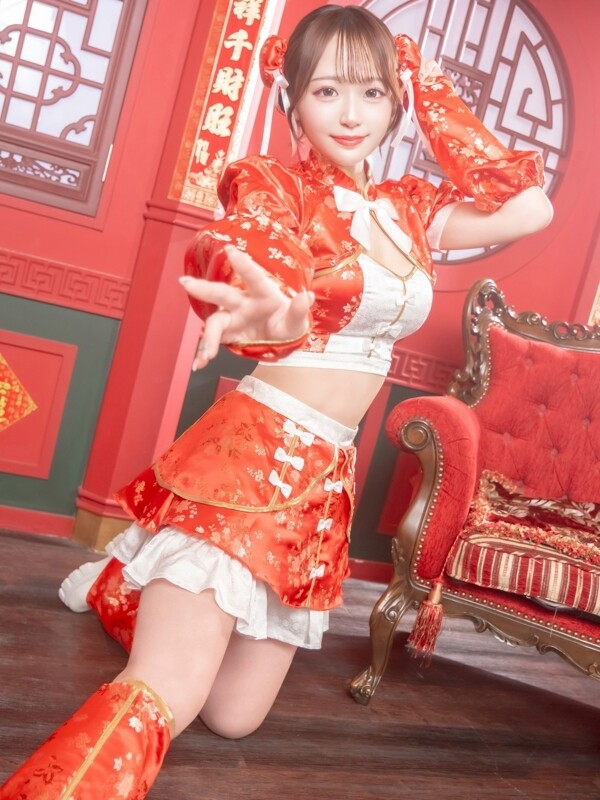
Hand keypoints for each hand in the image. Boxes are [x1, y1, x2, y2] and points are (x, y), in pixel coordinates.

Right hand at [180, 245, 313, 369]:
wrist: (280, 339)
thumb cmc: (288, 324)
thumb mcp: (297, 321)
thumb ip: (299, 310)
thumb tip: (307, 296)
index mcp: (263, 293)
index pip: (253, 277)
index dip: (243, 264)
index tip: (231, 250)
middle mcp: (243, 301)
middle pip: (222, 294)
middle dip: (204, 289)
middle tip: (186, 283)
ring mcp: (232, 317)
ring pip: (215, 322)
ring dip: (208, 338)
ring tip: (206, 354)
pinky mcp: (226, 332)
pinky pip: (212, 341)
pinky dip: (204, 353)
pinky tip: (200, 364)